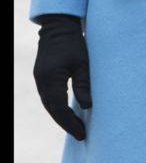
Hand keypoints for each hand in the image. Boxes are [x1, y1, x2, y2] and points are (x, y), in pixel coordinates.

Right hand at [33, 15, 91, 140]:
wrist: (58, 27)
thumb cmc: (73, 43)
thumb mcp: (83, 62)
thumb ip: (84, 84)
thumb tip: (87, 106)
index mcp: (51, 80)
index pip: (60, 110)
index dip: (71, 123)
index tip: (82, 134)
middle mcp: (42, 83)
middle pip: (53, 111)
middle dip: (66, 124)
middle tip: (81, 135)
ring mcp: (40, 80)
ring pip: (50, 106)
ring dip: (61, 117)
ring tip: (75, 127)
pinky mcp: (42, 77)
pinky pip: (49, 98)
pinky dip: (57, 107)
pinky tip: (67, 112)